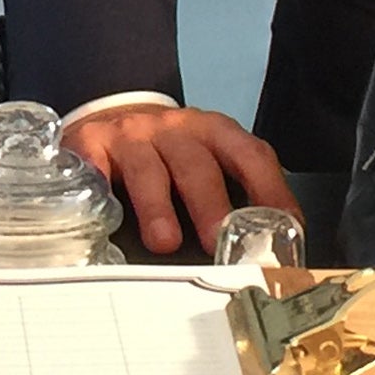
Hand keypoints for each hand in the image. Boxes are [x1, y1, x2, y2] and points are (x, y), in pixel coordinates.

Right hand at [62, 104, 295, 257]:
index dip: (270, 190)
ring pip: (148, 168)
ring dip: (158, 206)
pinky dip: (104, 192)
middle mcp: (176, 129)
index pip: (250, 155)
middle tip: (218, 241)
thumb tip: (264, 256)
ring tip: (165, 242)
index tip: (282, 229)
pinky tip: (108, 216)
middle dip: (211, 204)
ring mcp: (133, 135)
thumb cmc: (168, 154)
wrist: (112, 117)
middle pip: (197, 163)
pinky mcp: (93, 144)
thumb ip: (231, 197)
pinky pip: (97, 168)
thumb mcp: (205, 163)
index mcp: (215, 132)